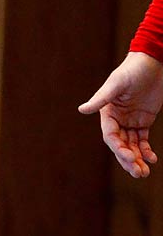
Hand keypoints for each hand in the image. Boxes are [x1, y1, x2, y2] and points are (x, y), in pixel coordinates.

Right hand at [81, 50, 162, 177]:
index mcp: (107, 114)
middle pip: (120, 145)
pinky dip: (146, 150)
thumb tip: (82, 110)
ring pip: (132, 145)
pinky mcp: (144, 121)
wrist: (153, 62)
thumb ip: (101, 99)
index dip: (119, 148)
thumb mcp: (116, 84)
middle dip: (128, 160)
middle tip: (138, 173)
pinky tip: (152, 159)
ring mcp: (130, 121)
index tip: (130, 157)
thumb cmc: (132, 70)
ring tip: (144, 172)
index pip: (111, 136)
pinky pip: (143, 140)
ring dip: (137, 159)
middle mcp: (117, 120)